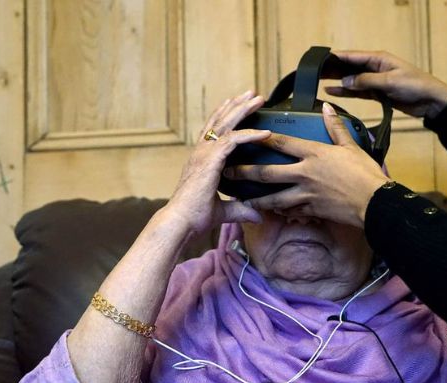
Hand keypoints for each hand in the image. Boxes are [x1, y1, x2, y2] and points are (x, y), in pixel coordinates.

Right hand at [163, 91, 271, 235]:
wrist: (181, 222)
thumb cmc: (194, 217)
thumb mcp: (223, 211)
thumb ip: (240, 209)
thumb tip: (257, 215)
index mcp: (201, 160)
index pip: (213, 131)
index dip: (225, 117)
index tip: (236, 106)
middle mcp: (201, 152)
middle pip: (220, 121)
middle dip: (236, 106)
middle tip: (251, 94)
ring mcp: (204, 154)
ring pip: (226, 125)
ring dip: (243, 110)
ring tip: (257, 98)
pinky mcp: (210, 160)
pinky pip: (233, 141)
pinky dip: (250, 134)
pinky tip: (265, 132)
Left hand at [222, 103, 389, 227]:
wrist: (376, 203)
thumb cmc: (365, 173)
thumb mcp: (351, 146)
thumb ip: (335, 127)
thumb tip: (327, 108)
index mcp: (314, 154)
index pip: (282, 143)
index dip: (261, 137)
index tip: (244, 134)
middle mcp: (305, 174)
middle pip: (268, 173)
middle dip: (246, 172)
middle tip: (228, 172)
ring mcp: (307, 194)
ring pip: (274, 197)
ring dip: (256, 198)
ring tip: (241, 198)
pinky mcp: (312, 210)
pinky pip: (290, 210)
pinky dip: (278, 211)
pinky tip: (269, 211)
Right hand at [325, 50, 446, 118]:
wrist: (431, 101)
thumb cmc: (416, 86)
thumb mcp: (390, 82)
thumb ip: (366, 81)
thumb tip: (344, 82)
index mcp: (378, 58)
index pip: (352, 56)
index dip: (335, 58)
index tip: (320, 60)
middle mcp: (374, 67)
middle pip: (348, 67)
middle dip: (332, 69)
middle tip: (314, 73)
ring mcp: (375, 80)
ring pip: (351, 80)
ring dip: (336, 81)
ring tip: (318, 82)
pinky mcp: (377, 93)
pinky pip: (357, 91)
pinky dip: (345, 92)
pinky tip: (332, 92)